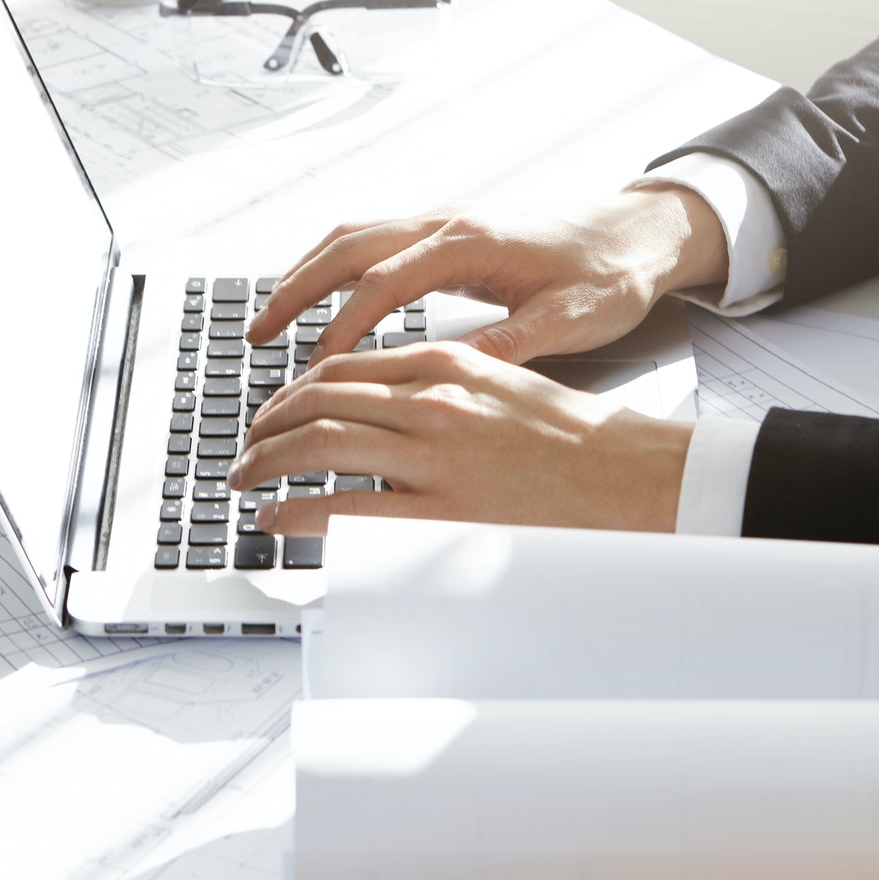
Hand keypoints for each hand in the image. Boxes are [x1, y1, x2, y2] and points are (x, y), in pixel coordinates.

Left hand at [227, 342, 692, 536]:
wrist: (633, 477)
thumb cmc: (579, 441)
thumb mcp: (506, 384)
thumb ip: (446, 386)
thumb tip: (391, 406)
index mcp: (448, 363)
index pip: (344, 368)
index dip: (295, 390)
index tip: (276, 410)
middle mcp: (432, 400)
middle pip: (318, 400)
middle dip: (267, 425)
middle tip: (245, 447)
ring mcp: (433, 456)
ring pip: (318, 444)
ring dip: (266, 460)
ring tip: (244, 478)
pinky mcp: (440, 510)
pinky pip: (342, 506)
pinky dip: (294, 508)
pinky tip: (275, 516)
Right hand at [245, 184, 729, 364]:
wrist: (641, 230)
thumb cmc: (612, 273)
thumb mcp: (570, 320)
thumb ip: (508, 346)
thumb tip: (450, 375)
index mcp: (471, 243)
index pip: (384, 285)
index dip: (342, 330)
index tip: (313, 373)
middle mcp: (448, 221)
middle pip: (347, 247)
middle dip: (294, 291)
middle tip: (256, 336)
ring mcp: (444, 220)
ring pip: (352, 237)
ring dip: (306, 274)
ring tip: (270, 320)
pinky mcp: (448, 230)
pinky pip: (373, 240)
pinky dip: (335, 267)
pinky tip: (321, 298)